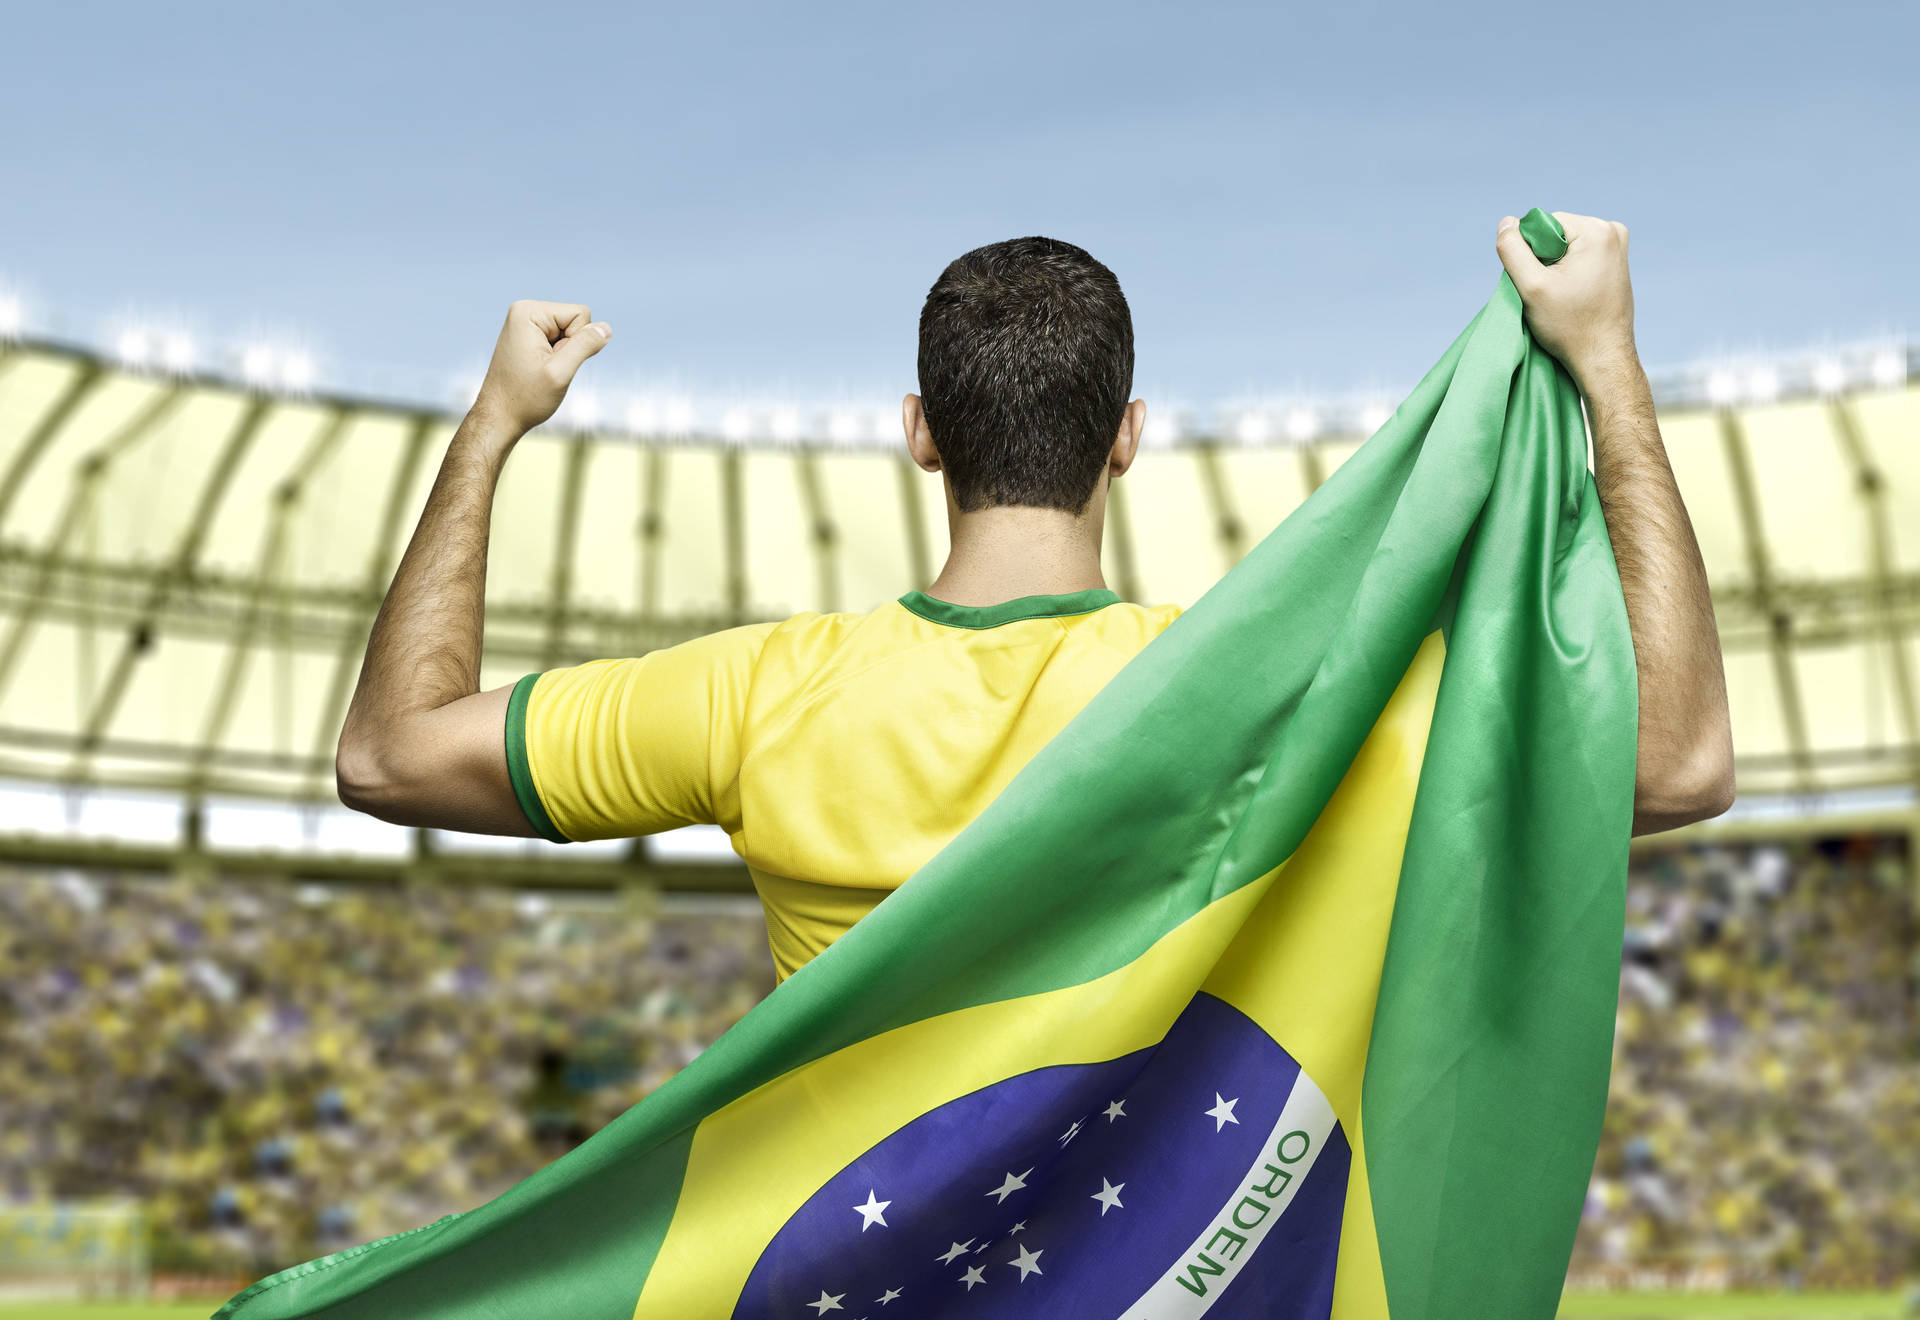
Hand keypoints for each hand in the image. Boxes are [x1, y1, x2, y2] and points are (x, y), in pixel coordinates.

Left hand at [471, 300, 610, 437]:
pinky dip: (557, 358)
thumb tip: (606, 328)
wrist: (499, 417)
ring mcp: (525, 324)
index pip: (580, 314)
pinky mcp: (528, 336)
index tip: (554, 362)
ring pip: (569, 332)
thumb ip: (584, 346)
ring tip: (542, 372)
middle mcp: (524, 311)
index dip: (578, 342)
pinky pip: (559, 340)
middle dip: (570, 348)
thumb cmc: (525, 398)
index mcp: (528, 312)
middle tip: (548, 370)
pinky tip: (540, 371)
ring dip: (564, 355)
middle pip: (575, 320)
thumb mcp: (560, 372)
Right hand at [1496, 212, 1637, 389]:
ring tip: (1562, 296)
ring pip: (1566, 246)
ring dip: (1554, 268)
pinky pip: (1579, 256)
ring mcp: (1618, 247)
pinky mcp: (1616, 262)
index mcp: (1597, 231)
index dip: (1531, 251)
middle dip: (1543, 259)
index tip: (1539, 282)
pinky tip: (1571, 296)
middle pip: (1556, 233)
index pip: (1544, 223)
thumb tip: (1506, 222)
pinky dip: (1568, 273)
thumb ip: (1512, 250)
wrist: (1603, 358)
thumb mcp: (1532, 287)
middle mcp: (1613, 231)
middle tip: (1549, 292)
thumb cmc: (1570, 326)